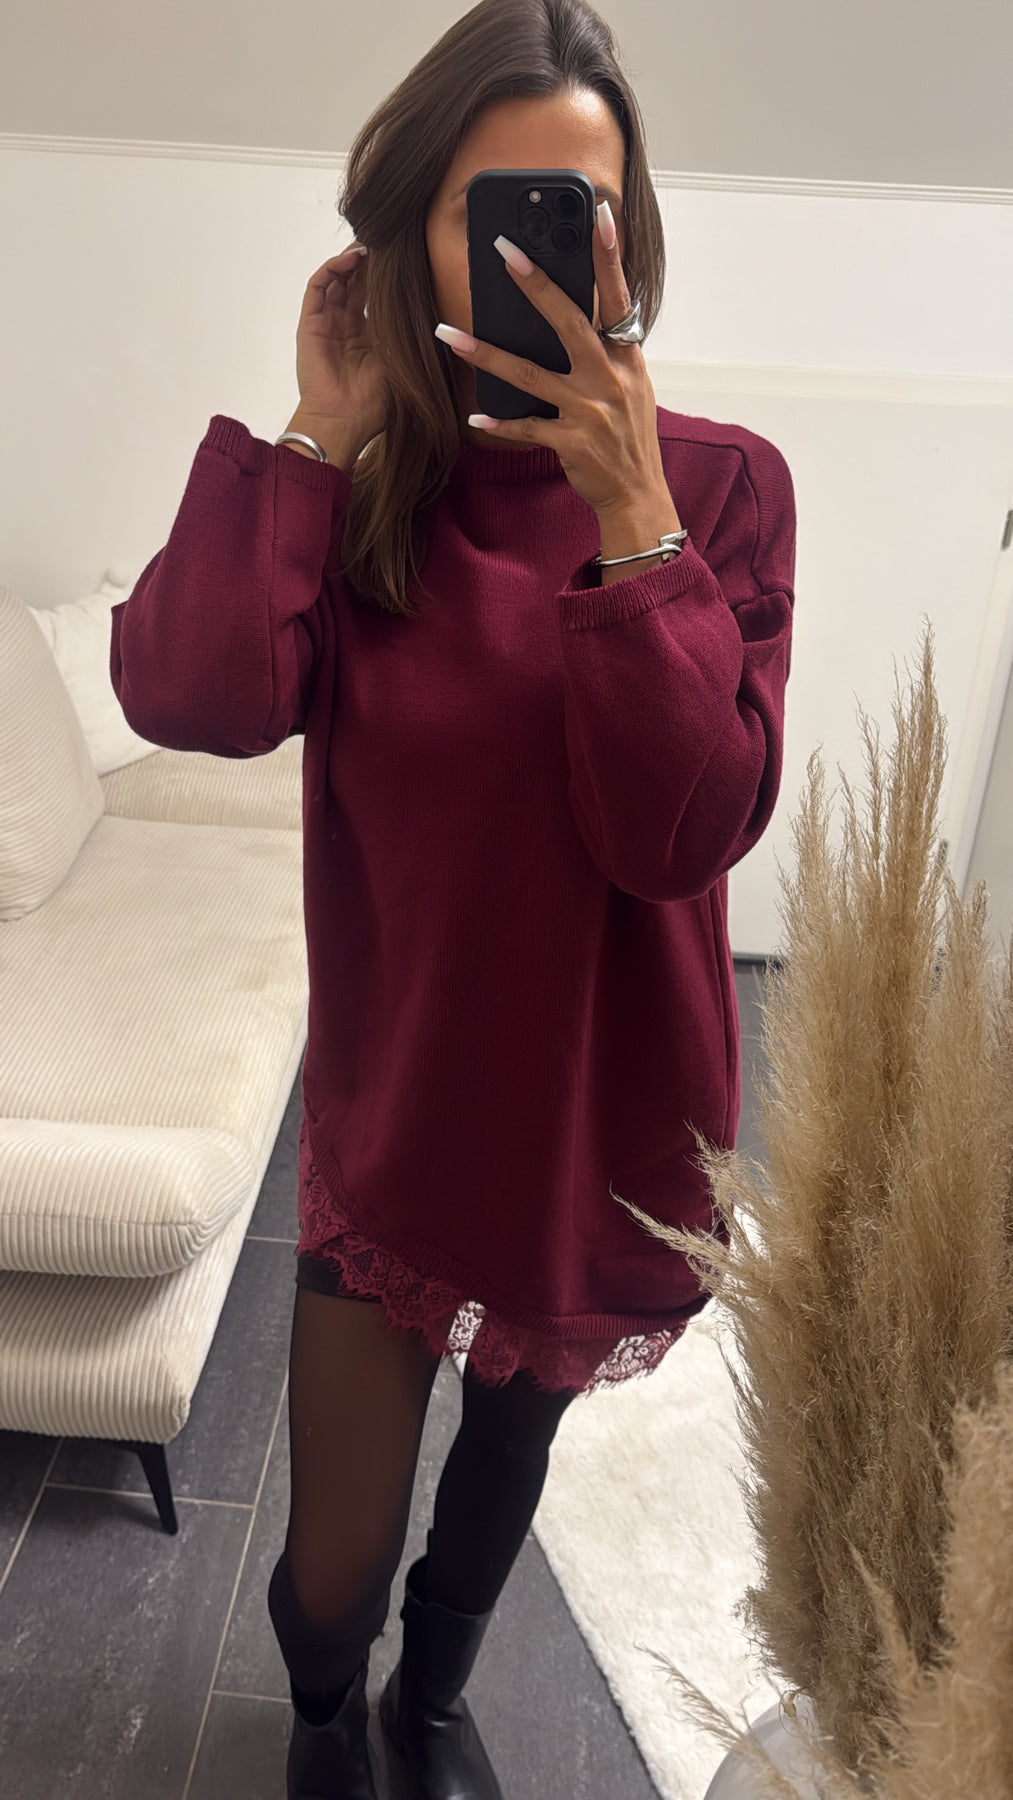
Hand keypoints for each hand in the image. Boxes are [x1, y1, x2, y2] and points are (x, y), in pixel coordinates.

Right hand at [294, 244, 390, 448]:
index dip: (381, 276)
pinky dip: (332, 268)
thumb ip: (407, 339)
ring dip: (350, 259)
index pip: (370, 295)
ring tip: (369, 246)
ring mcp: (325, 324)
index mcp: (364, 337)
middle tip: (384, 242)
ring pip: (335, 279)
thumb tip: (436, 318)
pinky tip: (350, 258)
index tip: (399, 258)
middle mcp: (342, 327)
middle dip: (367, 262)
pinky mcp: (310, 324)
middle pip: (353, 282)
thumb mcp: (400, 364)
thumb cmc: (373, 405)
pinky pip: (318, 286)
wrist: (344, 421)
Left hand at [433, 205, 669, 515]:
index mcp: (627, 358)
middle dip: (535, 284)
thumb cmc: (629, 437)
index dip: (609, 256)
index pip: (618, 297)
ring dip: (485, 354)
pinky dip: (500, 423)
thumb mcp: (631, 386)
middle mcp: (610, 378)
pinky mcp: (572, 443)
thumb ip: (607, 350)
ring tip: (447, 335)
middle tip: (503, 250)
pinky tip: (473, 418)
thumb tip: (574, 312)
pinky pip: (527, 427)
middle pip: (568, 321)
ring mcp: (590, 411)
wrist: (638, 496)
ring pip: (529, 375)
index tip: (599, 215)